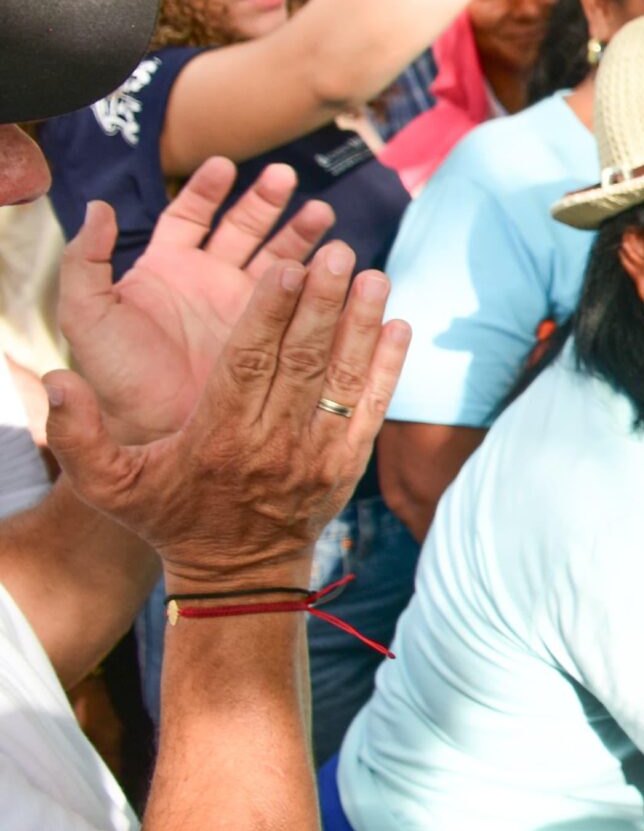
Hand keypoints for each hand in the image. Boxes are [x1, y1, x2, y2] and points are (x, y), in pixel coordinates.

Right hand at [47, 243, 407, 584]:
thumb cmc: (170, 518)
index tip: (289, 268)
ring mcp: (318, 454)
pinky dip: (389, 367)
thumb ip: (76, 433)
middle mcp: (274, 443)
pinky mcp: (348, 464)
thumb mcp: (110, 485)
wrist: (238, 576)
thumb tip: (55, 378)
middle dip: (324, 304)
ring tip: (376, 276)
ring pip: (344, 378)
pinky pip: (373, 408)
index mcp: (218, 437)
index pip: (248, 363)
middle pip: (303, 361)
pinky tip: (400, 326)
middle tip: (340, 254)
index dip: (271, 313)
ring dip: (363, 325)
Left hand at [58, 160, 335, 447]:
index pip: (190, 217)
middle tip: (286, 178)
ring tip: (324, 216)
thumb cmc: (118, 377)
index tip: (225, 166)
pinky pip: (301, 300)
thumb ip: (85, 260)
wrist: (157, 434)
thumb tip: (100, 206)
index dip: (207, 189)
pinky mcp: (274, 335)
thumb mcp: (88, 316)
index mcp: (167, 270)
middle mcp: (209, 283)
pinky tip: (336, 266)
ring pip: (278, 257)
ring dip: (300, 233)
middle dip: (266, 201)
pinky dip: (319, 282)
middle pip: (243, 228)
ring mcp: (244, 308)